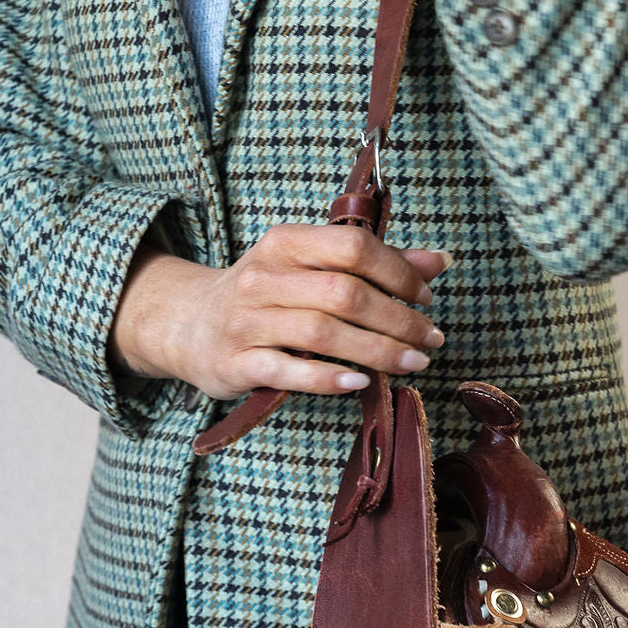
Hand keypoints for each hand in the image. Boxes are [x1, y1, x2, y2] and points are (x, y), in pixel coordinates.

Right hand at [110, 223, 452, 397]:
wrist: (188, 326)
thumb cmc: (265, 297)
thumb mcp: (309, 269)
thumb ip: (372, 265)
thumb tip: (439, 262)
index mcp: (285, 244)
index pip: (353, 247)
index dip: (398, 272)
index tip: (426, 299)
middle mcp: (263, 277)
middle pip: (344, 293)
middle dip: (397, 319)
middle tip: (431, 341)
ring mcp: (248, 321)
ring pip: (322, 332)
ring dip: (376, 351)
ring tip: (412, 365)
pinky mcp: (238, 363)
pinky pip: (289, 370)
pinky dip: (328, 377)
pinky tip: (360, 383)